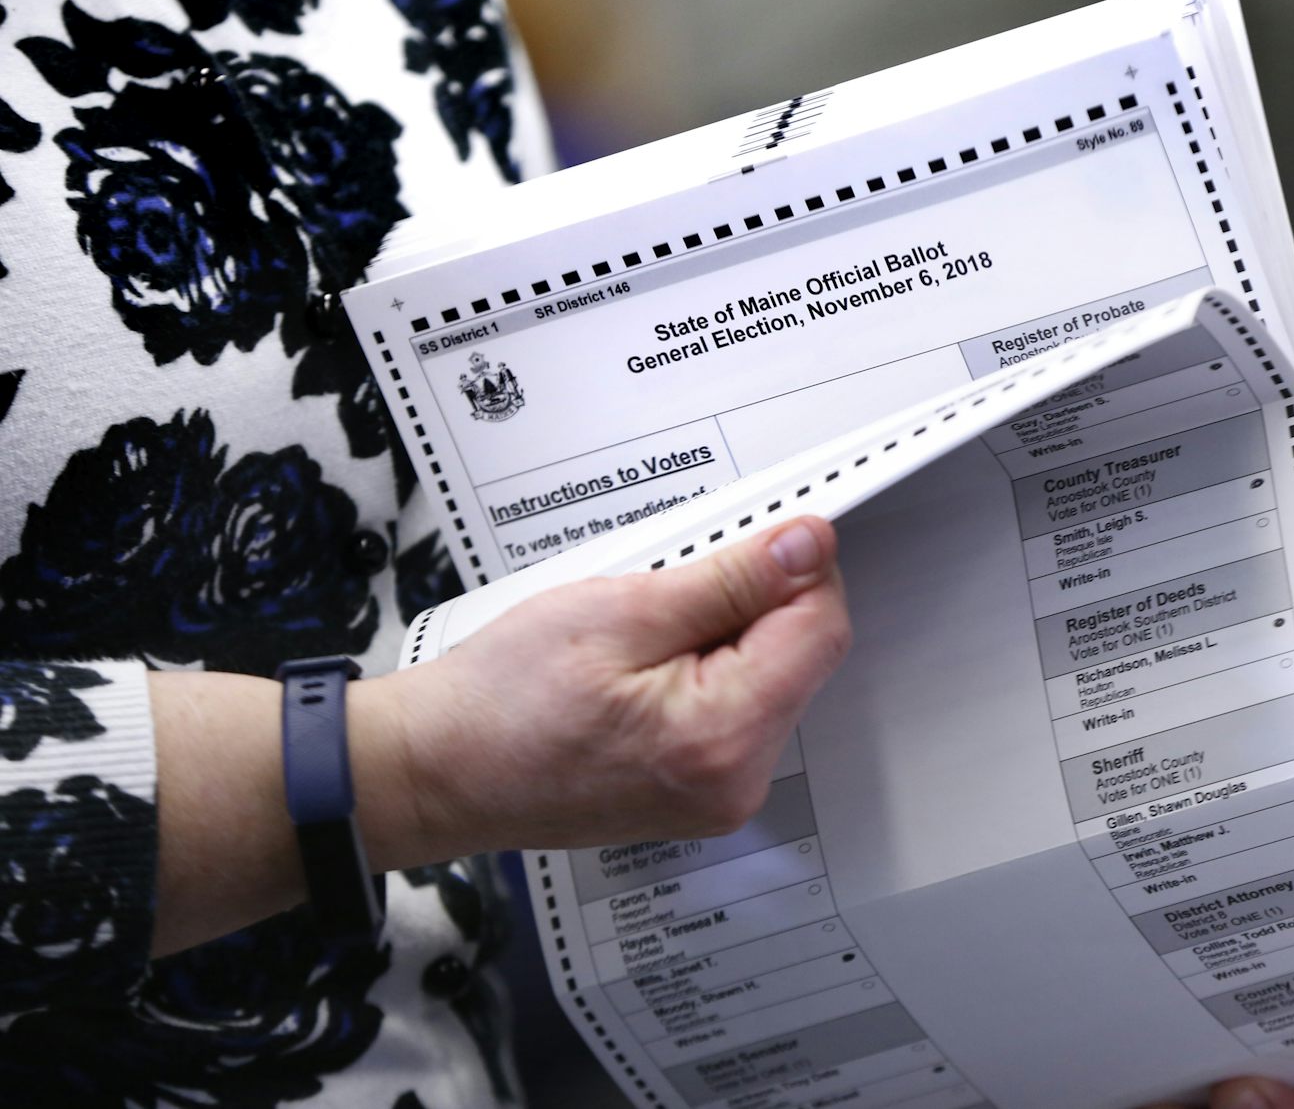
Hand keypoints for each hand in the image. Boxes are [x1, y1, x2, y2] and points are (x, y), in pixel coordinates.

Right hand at [384, 515, 850, 855]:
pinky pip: (737, 710)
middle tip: (671, 590)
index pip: (820, 629)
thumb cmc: (501, 702)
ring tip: (642, 638)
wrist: (437, 769)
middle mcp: (735, 780)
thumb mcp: (619, 610)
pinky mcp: (702, 790)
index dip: (800, 570)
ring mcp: (720, 793)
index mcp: (721, 737)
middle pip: (801, 656)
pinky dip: (706, 672)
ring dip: (726, 637)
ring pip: (771, 679)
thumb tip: (804, 548)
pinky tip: (643, 667)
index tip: (768, 536)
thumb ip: (729, 580)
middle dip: (754, 605)